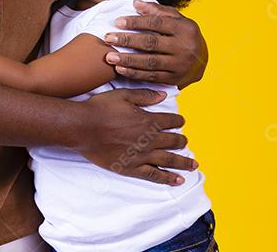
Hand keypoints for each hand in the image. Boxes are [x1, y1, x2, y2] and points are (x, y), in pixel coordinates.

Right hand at [73, 88, 195, 185]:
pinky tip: (178, 180)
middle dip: (181, 141)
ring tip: (194, 165)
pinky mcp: (132, 168)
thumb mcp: (123, 95)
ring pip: (169, 160)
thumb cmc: (100, 109)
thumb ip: (145, 95)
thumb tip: (164, 95)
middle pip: (173, 141)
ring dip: (184, 162)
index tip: (181, 122)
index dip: (178, 121)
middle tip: (185, 142)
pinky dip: (168, 178)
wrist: (82, 128)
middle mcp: (149, 139)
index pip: (170, 121)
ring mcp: (142, 155)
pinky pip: (154, 175)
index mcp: (148, 120)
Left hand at [103, 0, 206, 85]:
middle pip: (151, 43)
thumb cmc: (183, 34)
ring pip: (150, 62)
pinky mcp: (173, 79)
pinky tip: (120, 69)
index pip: (157, 23)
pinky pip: (151, 76)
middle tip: (108, 38)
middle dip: (127, 40)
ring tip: (109, 57)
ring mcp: (179, 65)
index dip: (136, 22)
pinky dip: (134, 73)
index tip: (117, 21)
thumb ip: (158, 11)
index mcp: (184, 28)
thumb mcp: (177, 19)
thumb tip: (136, 3)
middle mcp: (183, 47)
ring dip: (127, 60)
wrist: (201, 60)